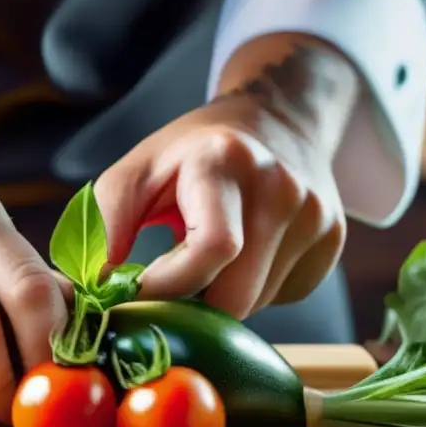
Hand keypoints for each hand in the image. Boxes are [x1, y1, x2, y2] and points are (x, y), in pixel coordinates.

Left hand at [95, 34, 357, 318]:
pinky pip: (284, 295)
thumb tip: (93, 290)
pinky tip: (243, 258)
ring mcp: (317, 215)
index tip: (136, 294)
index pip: (209, 251)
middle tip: (167, 292)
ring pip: (259, 303)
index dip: (167, 287)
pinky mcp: (333, 240)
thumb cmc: (192, 153)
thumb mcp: (138, 170)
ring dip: (221, 301)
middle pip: (239, 294)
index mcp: (226, 162)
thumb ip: (106, 225)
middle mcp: (282, 187)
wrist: (277, 119)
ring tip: (205, 264)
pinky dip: (253, 291)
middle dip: (194, 307)